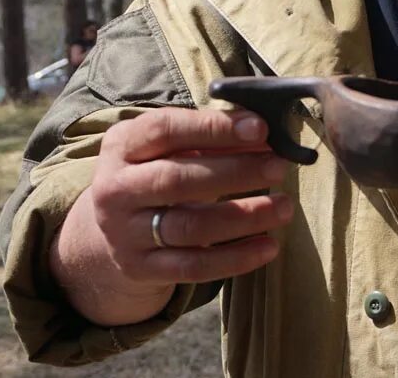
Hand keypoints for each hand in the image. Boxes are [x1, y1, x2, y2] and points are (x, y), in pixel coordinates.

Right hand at [50, 107, 293, 326]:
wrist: (112, 230)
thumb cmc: (156, 171)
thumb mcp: (170, 146)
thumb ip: (211, 137)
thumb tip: (263, 134)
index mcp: (122, 146)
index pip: (164, 130)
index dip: (214, 128)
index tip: (261, 129)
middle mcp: (115, 189)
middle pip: (177, 180)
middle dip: (235, 172)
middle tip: (279, 167)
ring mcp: (125, 233)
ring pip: (190, 227)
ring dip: (243, 217)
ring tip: (284, 207)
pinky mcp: (141, 269)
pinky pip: (193, 266)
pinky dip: (235, 258)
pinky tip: (268, 246)